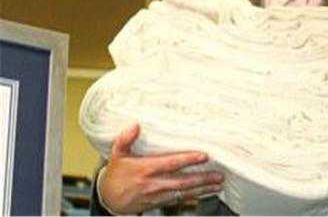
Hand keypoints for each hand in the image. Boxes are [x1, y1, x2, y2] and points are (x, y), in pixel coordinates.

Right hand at [98, 123, 223, 214]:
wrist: (109, 199)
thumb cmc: (116, 174)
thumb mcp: (116, 155)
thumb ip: (125, 139)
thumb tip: (135, 125)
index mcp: (145, 169)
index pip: (170, 163)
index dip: (187, 159)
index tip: (203, 155)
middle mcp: (153, 183)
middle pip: (182, 181)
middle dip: (201, 178)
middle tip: (219, 175)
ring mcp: (158, 195)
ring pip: (184, 193)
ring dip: (202, 189)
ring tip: (218, 184)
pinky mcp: (160, 202)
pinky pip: (181, 200)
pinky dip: (195, 196)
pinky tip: (208, 192)